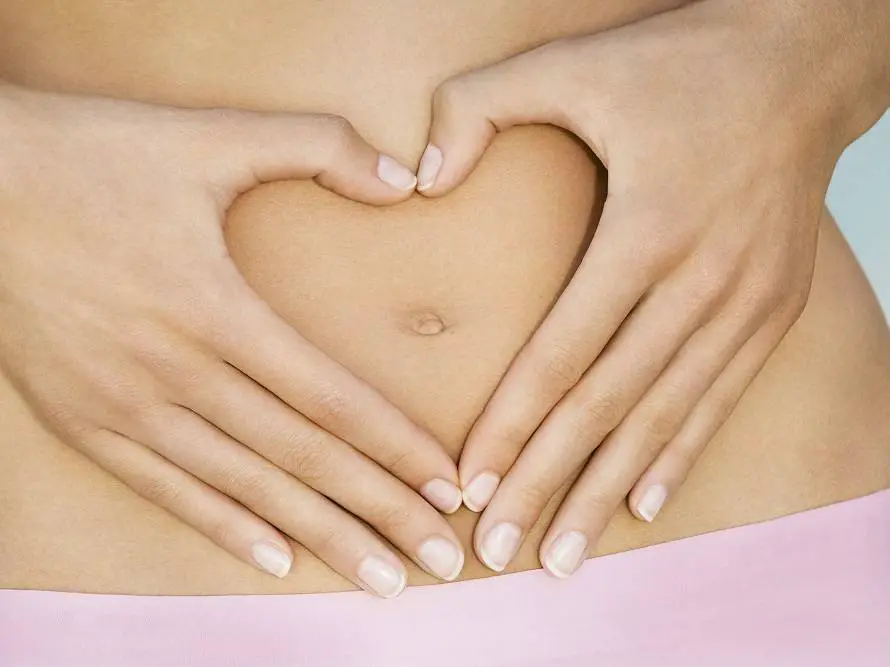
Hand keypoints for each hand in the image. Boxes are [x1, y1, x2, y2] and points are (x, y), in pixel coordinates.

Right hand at [0, 84, 463, 596]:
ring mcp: (125, 405)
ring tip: (379, 577)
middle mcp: (174, 370)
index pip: (329, 396)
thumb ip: (317, 146)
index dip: (396, 447)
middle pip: (301, 457)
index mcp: (214, 305)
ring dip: (319, 537)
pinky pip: (167, 491)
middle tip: (438, 560)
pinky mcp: (85, 421)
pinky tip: (276, 559)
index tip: (447, 488)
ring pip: (244, 488)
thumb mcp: (208, 135)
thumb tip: (404, 179)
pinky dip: (224, 528)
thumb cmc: (94, 156)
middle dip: (379, 512)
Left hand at [415, 0, 889, 575]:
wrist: (801, 62)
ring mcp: (745, 302)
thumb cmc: (678, 63)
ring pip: (663, 420)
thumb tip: (421, 180)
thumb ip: (478, 108)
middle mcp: (703, 281)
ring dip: (605, 492)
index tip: (468, 486)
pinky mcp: (771, 310)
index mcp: (648, 227)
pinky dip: (679, 456)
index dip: (512, 426)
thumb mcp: (571, 64)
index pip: (562, 354)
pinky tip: (643, 503)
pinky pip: (719, 400)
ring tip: (561, 556)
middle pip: (607, 406)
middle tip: (496, 551)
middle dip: (546, 485)